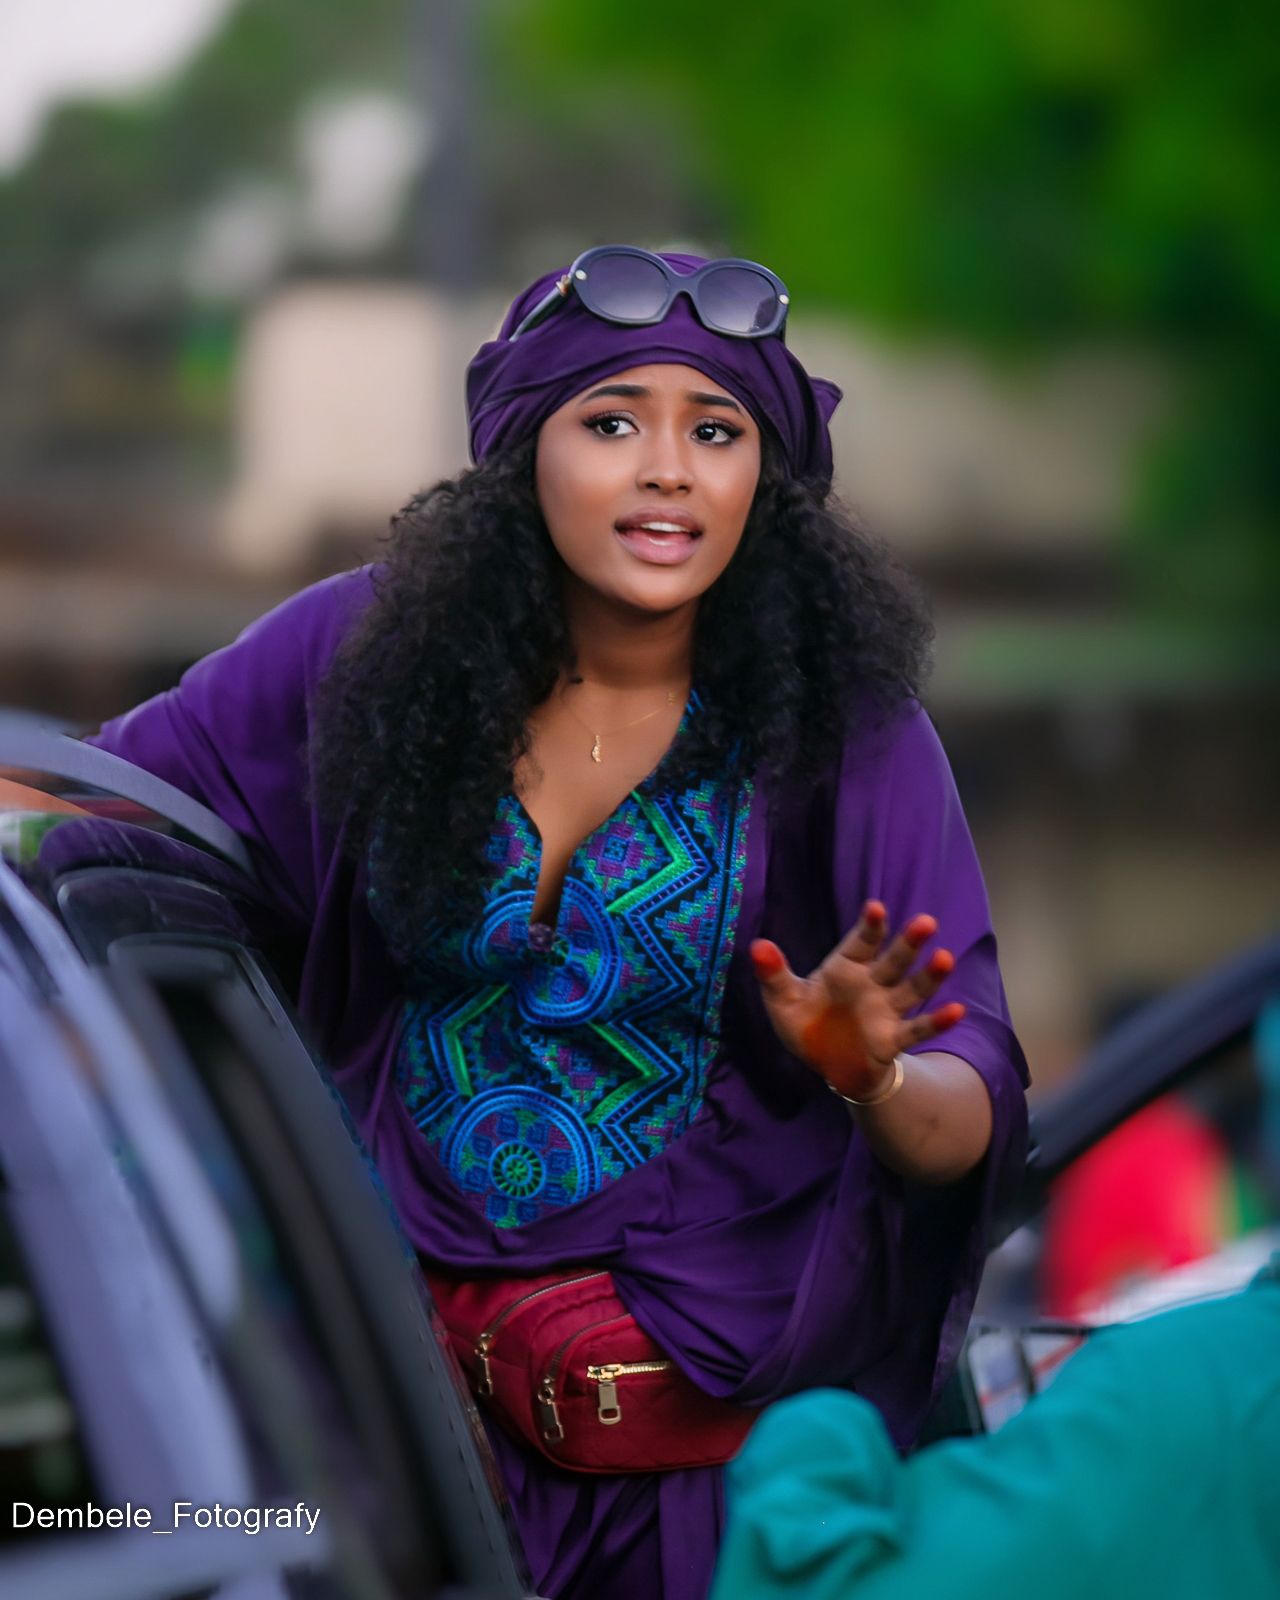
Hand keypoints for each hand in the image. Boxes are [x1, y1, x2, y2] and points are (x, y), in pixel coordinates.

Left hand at [750, 900, 965, 1101]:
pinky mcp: (893, 1038)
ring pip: (912, 989)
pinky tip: (957, 1010)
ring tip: (946, 959)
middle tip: (926, 922)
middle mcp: (871, 984)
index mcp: (845, 968)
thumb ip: (773, 974)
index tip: (875, 907)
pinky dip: (937, 1021)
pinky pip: (917, 1029)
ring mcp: (886, 1010)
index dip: (869, 926)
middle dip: (909, 943)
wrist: (827, 1065)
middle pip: (894, 960)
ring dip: (930, 976)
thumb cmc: (807, 1024)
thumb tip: (756, 945)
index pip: (860, 943)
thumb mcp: (783, 1000)